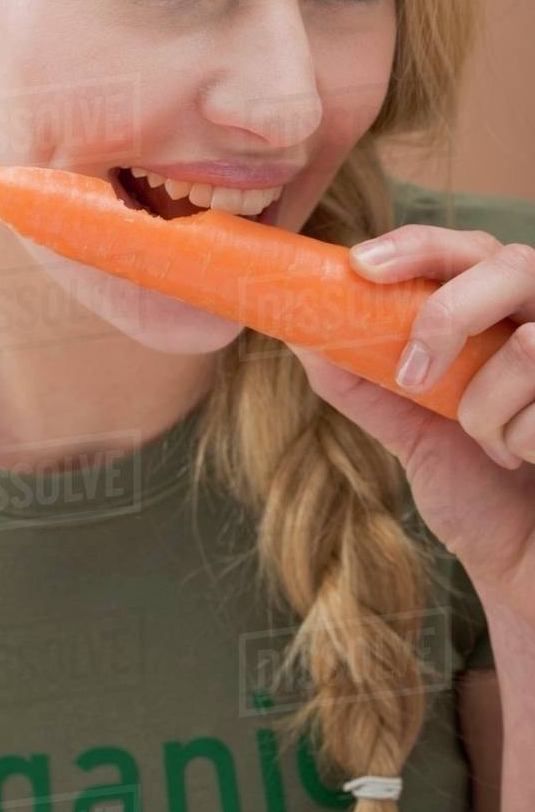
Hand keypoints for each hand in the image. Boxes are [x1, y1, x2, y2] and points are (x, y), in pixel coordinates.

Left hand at [286, 224, 534, 620]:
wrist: (526, 565)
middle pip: (511, 264)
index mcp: (503, 315)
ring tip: (488, 446)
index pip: (466, 250)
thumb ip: (364, 379)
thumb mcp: (411, 429)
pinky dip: (523, 442)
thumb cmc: (479, 493)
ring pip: (529, 343)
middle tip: (412, 374)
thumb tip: (299, 333)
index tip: (360, 267)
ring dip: (486, 409)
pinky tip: (528, 463)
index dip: (417, 246)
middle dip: (447, 314)